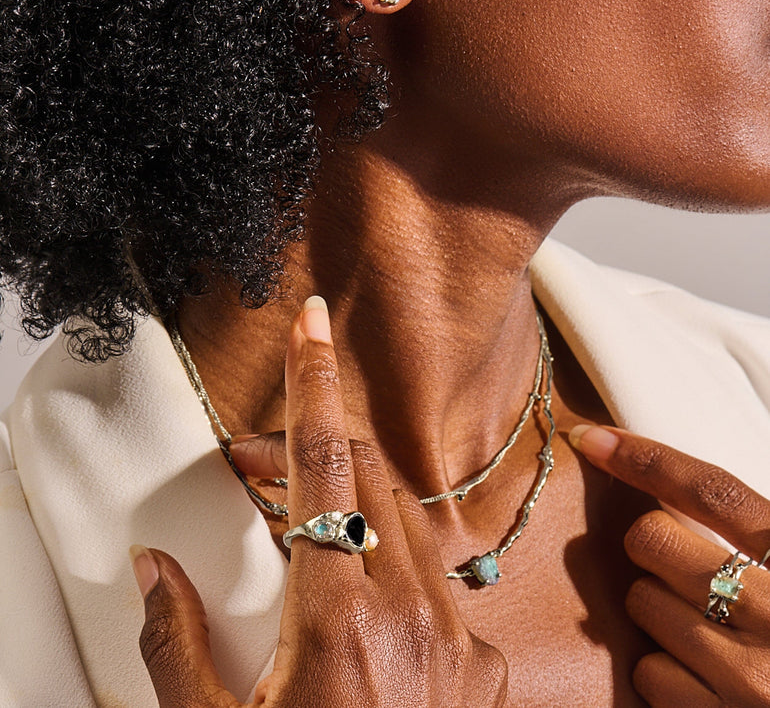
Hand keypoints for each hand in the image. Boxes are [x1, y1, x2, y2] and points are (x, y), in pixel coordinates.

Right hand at [132, 298, 507, 706]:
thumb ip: (178, 642)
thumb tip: (158, 570)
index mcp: (342, 617)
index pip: (325, 462)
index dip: (315, 382)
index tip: (315, 321)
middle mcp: (413, 611)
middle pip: (366, 475)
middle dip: (313, 449)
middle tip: (257, 462)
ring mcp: (456, 635)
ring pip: (406, 518)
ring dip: (351, 500)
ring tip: (299, 518)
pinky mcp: (479, 662)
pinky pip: (435, 576)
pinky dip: (391, 558)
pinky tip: (358, 587)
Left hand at [571, 424, 769, 706]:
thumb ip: (752, 537)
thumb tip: (667, 495)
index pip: (711, 491)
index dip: (645, 458)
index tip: (593, 439)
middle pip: (652, 539)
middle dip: (655, 549)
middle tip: (686, 572)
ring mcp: (750, 678)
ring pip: (641, 603)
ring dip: (660, 612)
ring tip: (710, 633)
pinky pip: (647, 672)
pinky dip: (665, 672)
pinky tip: (706, 679)